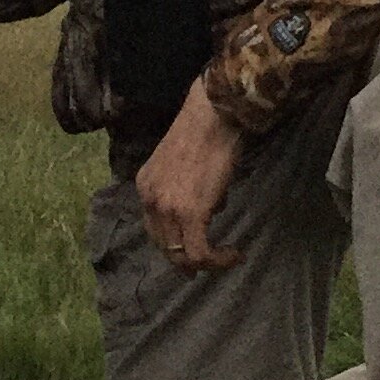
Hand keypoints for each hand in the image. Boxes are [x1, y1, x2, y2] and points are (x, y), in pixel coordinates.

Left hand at [133, 77, 245, 273]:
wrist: (213, 115)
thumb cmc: (206, 131)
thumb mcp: (185, 163)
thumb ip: (189, 188)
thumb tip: (212, 206)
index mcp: (145, 186)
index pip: (154, 228)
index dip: (173, 244)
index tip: (191, 251)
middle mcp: (150, 200)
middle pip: (164, 246)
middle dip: (186, 260)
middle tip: (208, 264)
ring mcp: (168, 209)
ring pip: (181, 256)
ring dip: (205, 263)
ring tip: (225, 257)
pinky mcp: (190, 214)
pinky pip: (199, 253)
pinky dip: (217, 260)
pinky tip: (233, 254)